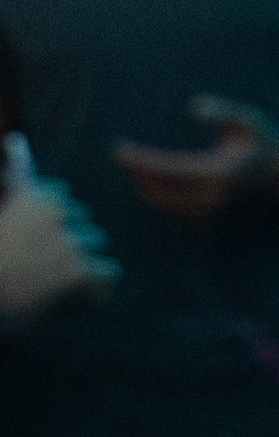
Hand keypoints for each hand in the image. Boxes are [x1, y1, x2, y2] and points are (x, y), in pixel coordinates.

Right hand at [0, 140, 118, 318]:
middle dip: (70, 245)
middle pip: (85, 225)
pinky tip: (68, 296)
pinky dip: (96, 287)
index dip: (51, 225)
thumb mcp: (4, 211)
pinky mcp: (81, 271)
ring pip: (97, 246)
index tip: (31, 241)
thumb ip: (18, 178)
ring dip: (82, 264)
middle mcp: (55, 213)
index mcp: (35, 196)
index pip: (63, 200)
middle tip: (38, 269)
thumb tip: (18, 140)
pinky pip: (109, 273)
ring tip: (50, 284)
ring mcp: (70, 241)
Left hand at [113, 96, 278, 220]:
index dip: (141, 161)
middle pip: (161, 191)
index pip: (168, 169)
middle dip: (138, 176)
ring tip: (133, 171)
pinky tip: (154, 185)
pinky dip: (162, 197)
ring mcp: (214, 207)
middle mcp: (213, 195)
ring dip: (148, 188)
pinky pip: (179, 208)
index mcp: (219, 172)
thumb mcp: (248, 120)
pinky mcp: (215, 212)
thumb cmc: (268, 140)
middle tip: (122, 158)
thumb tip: (193, 106)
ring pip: (168, 204)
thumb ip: (221, 112)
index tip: (121, 151)